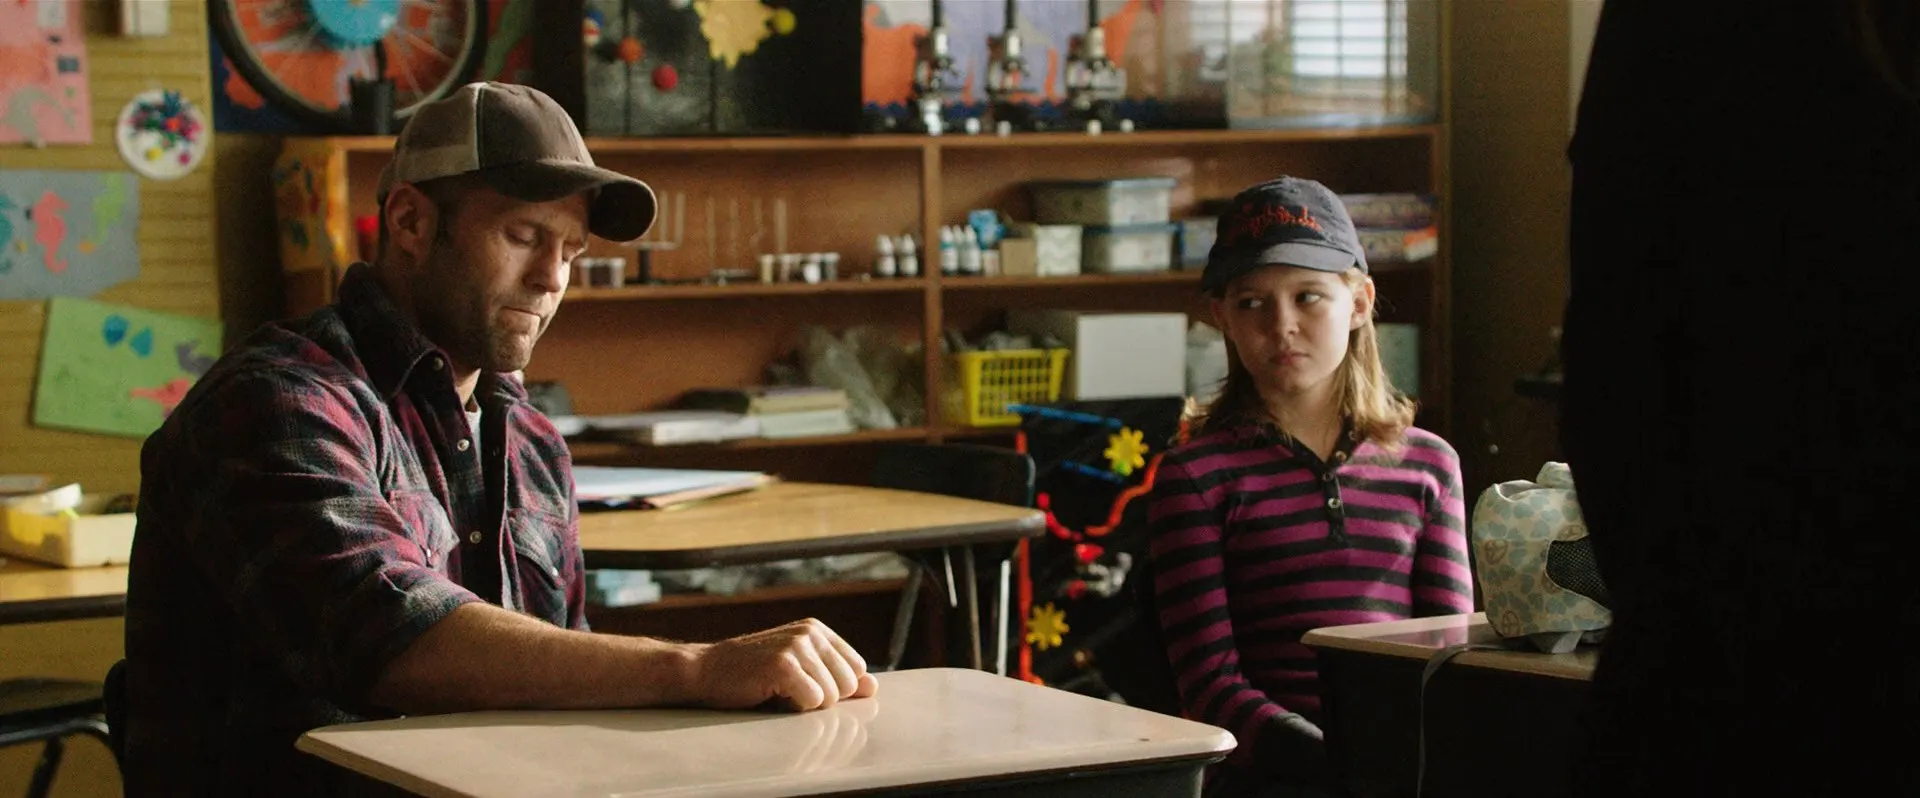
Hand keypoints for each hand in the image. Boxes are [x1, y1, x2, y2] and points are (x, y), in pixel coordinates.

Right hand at [687, 618, 878, 710]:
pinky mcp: (784, 665)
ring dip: (806, 704)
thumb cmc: (752, 674)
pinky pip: (813, 702)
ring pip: (832, 696)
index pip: (858, 670)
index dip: (835, 687)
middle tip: (789, 690)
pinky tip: (772, 694)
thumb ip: (837, 676)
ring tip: (778, 691)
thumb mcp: (800, 669)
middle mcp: (810, 633)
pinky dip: (794, 708)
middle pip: (849, 685)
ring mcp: (797, 646)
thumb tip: (873, 688)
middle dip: (823, 697)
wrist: (707, 671)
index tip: (805, 685)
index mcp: (817, 630)